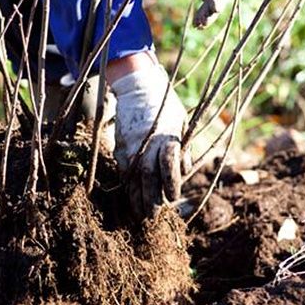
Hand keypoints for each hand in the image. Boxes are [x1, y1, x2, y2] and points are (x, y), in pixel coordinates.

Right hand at [111, 64, 189, 217]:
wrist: (137, 86)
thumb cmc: (165, 104)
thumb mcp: (180, 122)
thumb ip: (182, 148)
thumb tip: (184, 171)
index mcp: (165, 136)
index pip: (167, 165)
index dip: (171, 183)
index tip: (173, 198)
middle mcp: (146, 143)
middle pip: (148, 177)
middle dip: (150, 200)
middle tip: (153, 218)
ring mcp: (130, 145)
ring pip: (133, 177)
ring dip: (136, 198)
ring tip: (140, 215)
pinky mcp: (120, 145)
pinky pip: (123, 170)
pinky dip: (127, 186)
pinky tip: (130, 198)